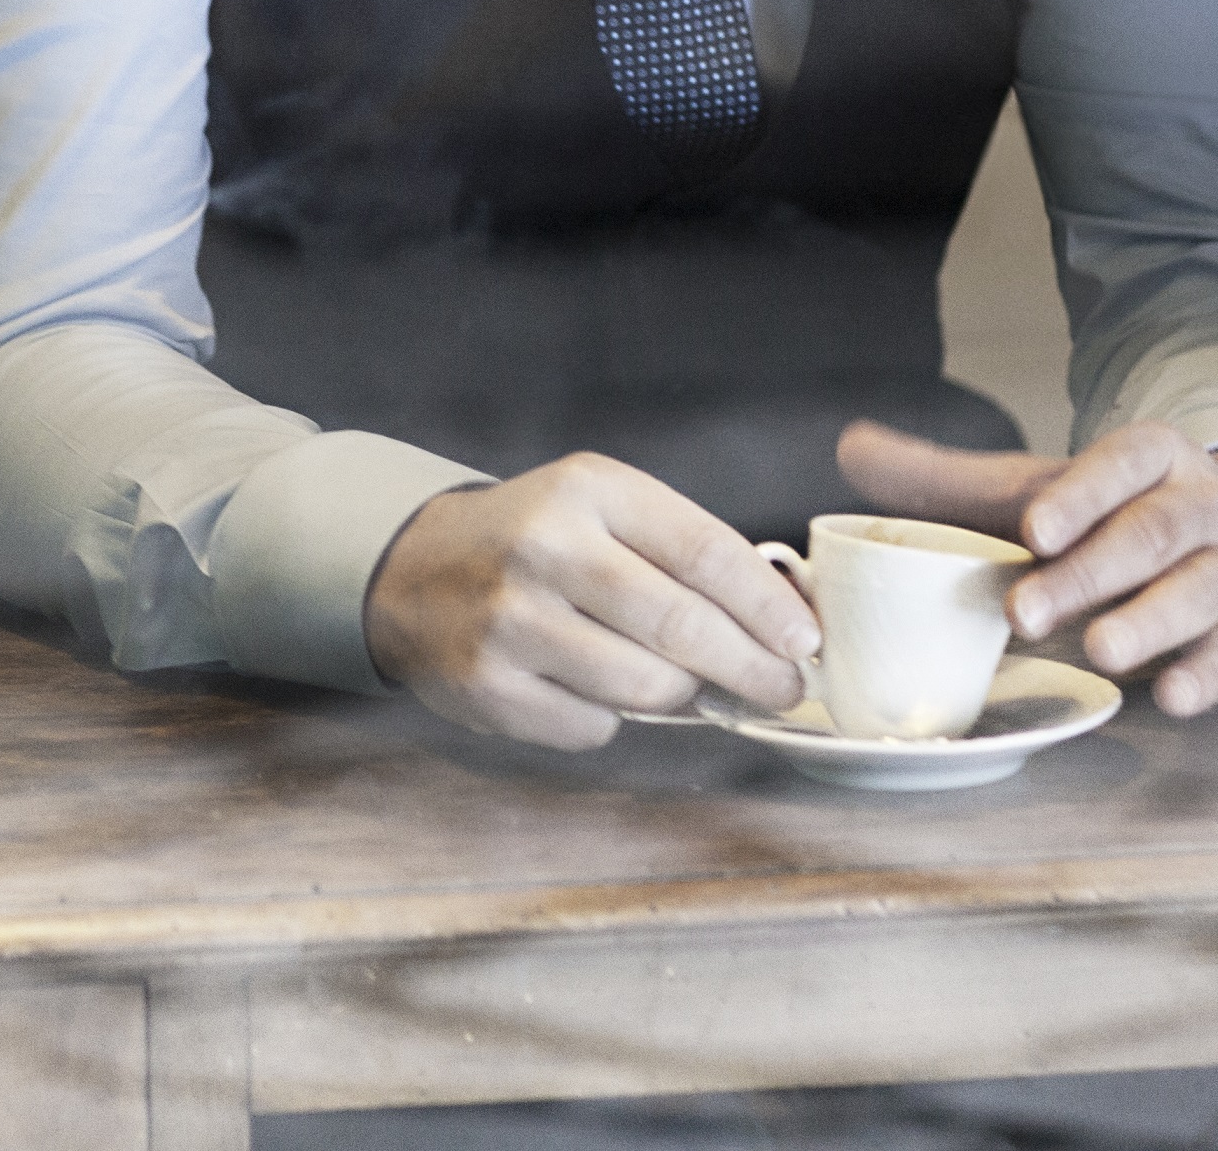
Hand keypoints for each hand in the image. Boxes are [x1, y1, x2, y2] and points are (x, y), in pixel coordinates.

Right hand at [363, 453, 821, 750]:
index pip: (704, 551)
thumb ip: (684, 549)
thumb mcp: (603, 508)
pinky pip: (593, 727)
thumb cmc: (537, 540)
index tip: (804, 641)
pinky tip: (595, 688)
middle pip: (681, 626)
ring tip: (687, 686)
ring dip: (682, 696)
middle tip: (781, 689)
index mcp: (587, 490)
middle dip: (750, 668)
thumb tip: (783, 619)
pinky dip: (611, 718)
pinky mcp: (489, 686)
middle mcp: (545, 548)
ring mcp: (511, 621)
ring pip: (644, 687)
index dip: (767, 605)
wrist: (413, 570)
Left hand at [836, 418, 1217, 716]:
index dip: (1079, 495)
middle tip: (1024, 613)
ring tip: (1099, 651)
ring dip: (1150, 622)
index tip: (1032, 530)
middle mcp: (1202, 507)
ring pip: (1200, 590)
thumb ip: (946, 478)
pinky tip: (1170, 696)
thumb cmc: (1111, 518)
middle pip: (1151, 535)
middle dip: (1090, 573)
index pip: (1119, 465)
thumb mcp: (1038, 489)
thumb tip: (849, 448)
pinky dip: (1206, 675)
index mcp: (1149, 458)